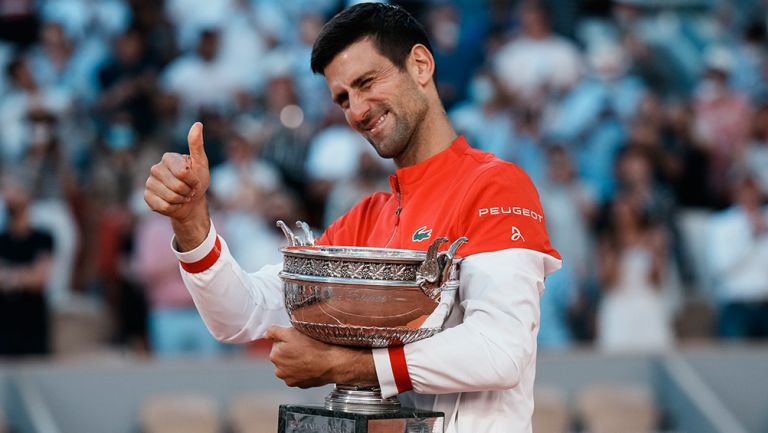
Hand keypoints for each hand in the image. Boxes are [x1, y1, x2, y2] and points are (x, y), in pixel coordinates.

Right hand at [144, 122, 210, 249]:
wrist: (190, 201)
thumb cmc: (197, 180)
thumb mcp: (201, 163)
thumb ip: (197, 145)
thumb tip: (198, 124)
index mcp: (168, 158)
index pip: (183, 173)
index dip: (194, 181)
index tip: (196, 180)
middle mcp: (156, 168)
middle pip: (177, 187)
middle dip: (188, 192)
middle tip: (189, 190)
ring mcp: (149, 182)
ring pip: (170, 197)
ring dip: (181, 200)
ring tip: (182, 196)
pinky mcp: (147, 197)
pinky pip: (163, 206)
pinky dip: (173, 208)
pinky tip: (173, 203)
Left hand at [265, 325, 376, 387]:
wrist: (332, 363)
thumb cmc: (315, 347)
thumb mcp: (293, 332)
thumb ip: (274, 331)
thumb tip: (266, 334)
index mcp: (275, 356)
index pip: (278, 344)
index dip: (289, 340)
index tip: (299, 341)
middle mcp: (279, 370)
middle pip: (283, 356)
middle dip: (291, 352)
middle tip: (305, 347)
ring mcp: (289, 379)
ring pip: (290, 366)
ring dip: (296, 362)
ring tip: (309, 356)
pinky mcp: (299, 384)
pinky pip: (298, 375)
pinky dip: (303, 370)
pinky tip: (311, 364)